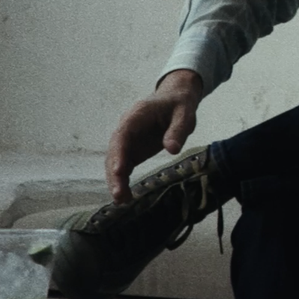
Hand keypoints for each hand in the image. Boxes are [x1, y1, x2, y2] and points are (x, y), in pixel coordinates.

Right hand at [105, 69, 203, 202]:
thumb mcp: (184, 113)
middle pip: (115, 152)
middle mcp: (126, 129)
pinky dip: (122, 180)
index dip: (118, 154)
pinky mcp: (132, 150)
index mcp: (135, 117)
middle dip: (114, 174)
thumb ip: (177, 130)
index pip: (122, 136)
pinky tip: (125, 196)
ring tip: (121, 200)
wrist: (175, 98)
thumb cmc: (179, 104)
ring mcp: (127, 141)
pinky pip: (123, 166)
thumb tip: (171, 150)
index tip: (118, 171)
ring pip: (115, 162)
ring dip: (116, 180)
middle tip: (118, 194)